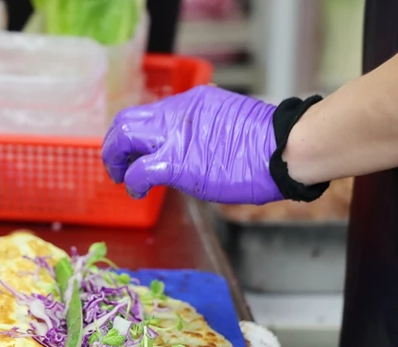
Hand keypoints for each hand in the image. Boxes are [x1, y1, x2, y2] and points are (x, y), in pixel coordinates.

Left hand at [102, 85, 282, 204]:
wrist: (284, 148)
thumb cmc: (269, 143)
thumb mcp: (228, 122)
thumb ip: (204, 129)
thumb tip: (194, 145)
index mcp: (191, 103)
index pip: (149, 112)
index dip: (134, 133)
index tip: (134, 150)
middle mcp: (177, 114)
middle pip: (127, 120)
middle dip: (114, 144)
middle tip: (116, 164)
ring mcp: (175, 136)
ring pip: (125, 137)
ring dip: (115, 160)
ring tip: (121, 178)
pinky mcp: (177, 162)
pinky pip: (139, 171)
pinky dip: (132, 183)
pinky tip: (137, 191)